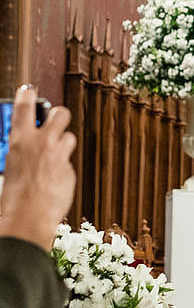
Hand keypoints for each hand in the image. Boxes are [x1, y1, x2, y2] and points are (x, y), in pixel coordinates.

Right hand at [0, 87, 75, 252]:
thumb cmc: (11, 196)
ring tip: (51, 158)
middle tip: (52, 123)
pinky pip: (68, 164)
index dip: (27, 94)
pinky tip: (51, 182)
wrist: (27, 217)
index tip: (29, 90)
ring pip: (69, 137)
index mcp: (20, 140)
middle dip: (57, 115)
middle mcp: (42, 142)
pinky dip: (61, 170)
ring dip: (62, 144)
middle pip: (60, 113)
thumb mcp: (8, 166)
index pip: (24, 106)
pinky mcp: (70, 170)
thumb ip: (20, 151)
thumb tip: (25, 147)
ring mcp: (59, 155)